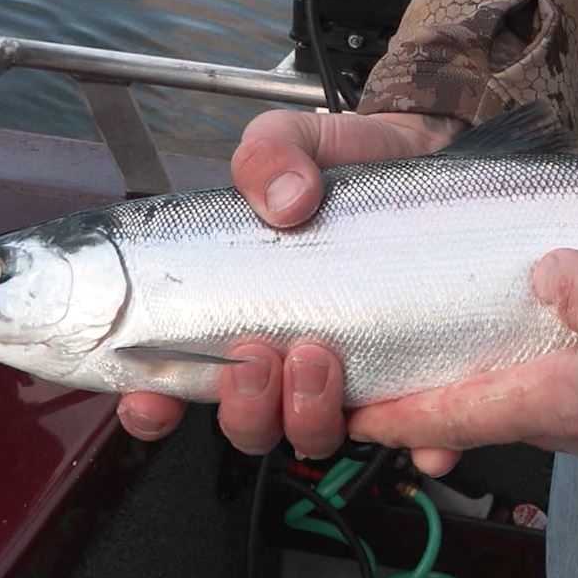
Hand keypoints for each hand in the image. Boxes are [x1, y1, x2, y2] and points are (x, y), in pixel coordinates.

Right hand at [115, 108, 465, 466]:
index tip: (152, 397)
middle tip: (258, 357)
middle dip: (243, 409)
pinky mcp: (404, 376)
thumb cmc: (345, 163)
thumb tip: (284, 203)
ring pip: (309, 435)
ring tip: (321, 355)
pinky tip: (404, 411)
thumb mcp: (293, 141)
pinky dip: (406, 437)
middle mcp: (282, 354)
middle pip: (245, 425)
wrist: (426, 155)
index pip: (173, 380)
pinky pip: (402, 432)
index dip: (152, 405)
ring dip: (305, 415)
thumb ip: (269, 154)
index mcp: (235, 312)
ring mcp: (343, 372)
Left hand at [346, 248, 577, 486]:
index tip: (343, 418)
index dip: (399, 415)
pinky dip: (545, 378)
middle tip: (385, 381)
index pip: (462, 414)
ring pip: (537, 408)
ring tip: (454, 362)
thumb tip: (542, 276)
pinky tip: (554, 348)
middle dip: (433, 406)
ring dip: (488, 392)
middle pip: (490, 417)